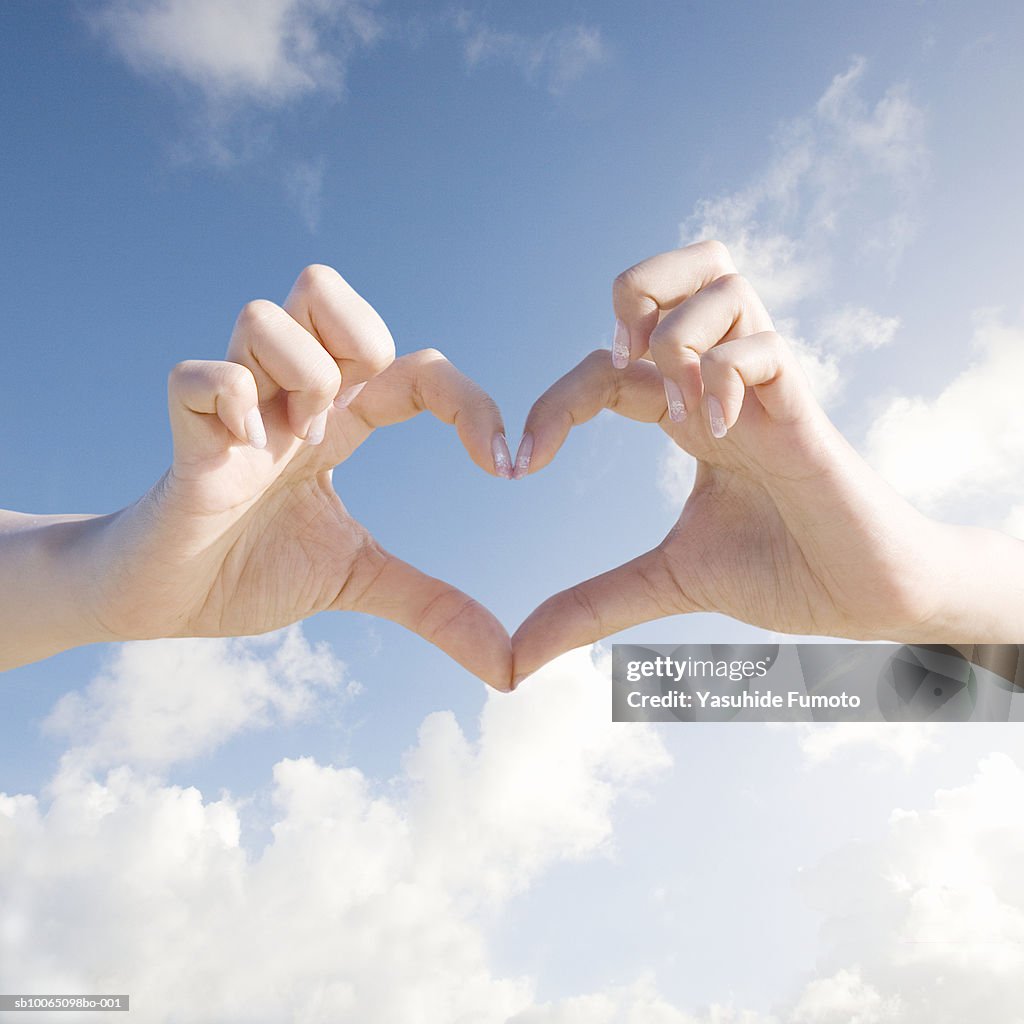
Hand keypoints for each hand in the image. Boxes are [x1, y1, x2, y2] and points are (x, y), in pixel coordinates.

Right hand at [80, 266, 512, 689]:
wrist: (163, 604)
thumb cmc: (250, 573)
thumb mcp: (360, 582)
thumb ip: (433, 608)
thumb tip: (508, 665)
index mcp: (337, 422)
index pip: (413, 365)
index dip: (469, 403)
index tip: (503, 468)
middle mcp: (287, 399)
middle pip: (321, 287)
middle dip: (362, 336)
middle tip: (360, 414)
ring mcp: (233, 411)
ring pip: (265, 314)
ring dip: (302, 376)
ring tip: (297, 444)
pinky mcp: (184, 437)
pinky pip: (202, 376)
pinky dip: (232, 404)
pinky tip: (243, 454)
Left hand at [511, 241, 950, 679]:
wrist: (865, 599)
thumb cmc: (782, 572)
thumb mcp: (667, 584)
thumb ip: (593, 606)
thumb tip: (517, 660)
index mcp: (688, 414)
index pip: (609, 364)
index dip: (553, 404)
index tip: (516, 467)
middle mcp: (724, 386)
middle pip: (688, 265)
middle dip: (636, 290)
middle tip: (622, 362)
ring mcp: (768, 391)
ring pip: (724, 282)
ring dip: (676, 334)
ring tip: (675, 412)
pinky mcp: (806, 414)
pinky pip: (764, 348)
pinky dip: (723, 376)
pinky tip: (714, 432)